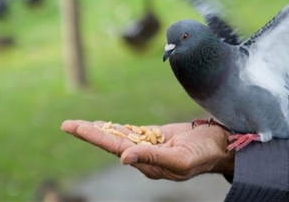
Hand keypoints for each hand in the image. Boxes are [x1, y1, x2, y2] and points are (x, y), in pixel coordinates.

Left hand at [61, 120, 234, 180]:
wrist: (220, 145)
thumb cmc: (204, 153)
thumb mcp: (180, 159)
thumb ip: (152, 159)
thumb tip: (123, 158)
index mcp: (148, 163)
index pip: (115, 148)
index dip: (95, 136)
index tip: (76, 127)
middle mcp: (145, 156)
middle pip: (113, 142)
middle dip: (90, 132)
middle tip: (68, 125)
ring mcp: (151, 146)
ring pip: (121, 136)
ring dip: (102, 130)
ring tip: (82, 125)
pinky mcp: (158, 137)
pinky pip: (134, 133)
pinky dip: (120, 128)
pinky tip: (108, 126)